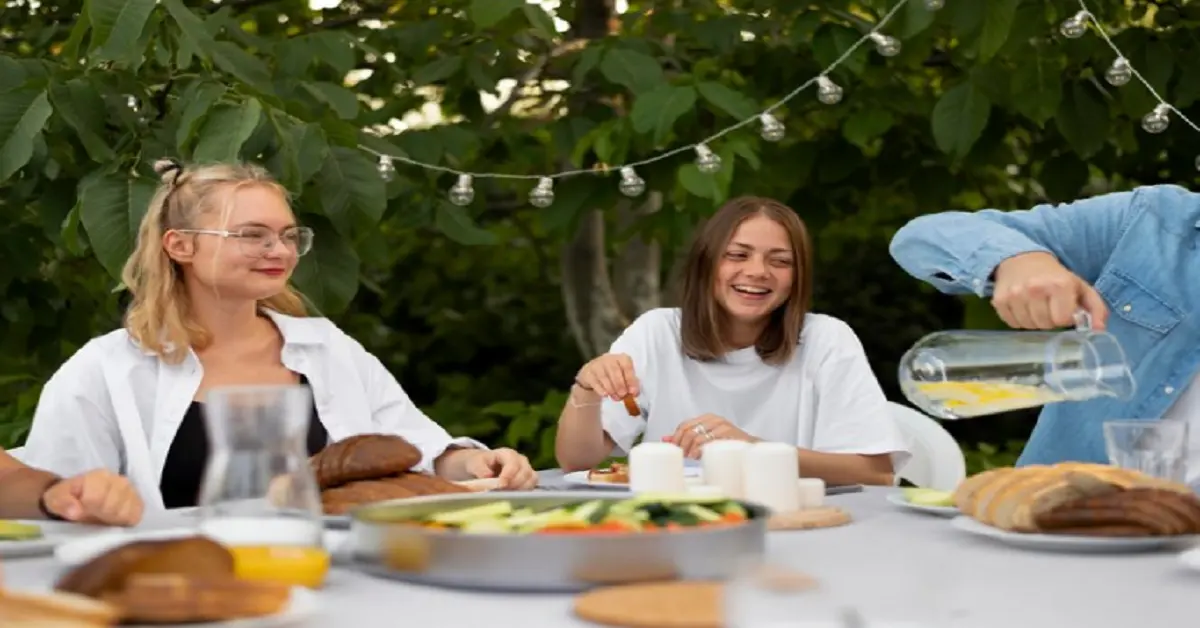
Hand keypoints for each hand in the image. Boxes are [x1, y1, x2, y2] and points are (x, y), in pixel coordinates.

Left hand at [42, 470, 142, 525]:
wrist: (81, 500)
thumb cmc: (69, 498)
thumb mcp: (56, 499)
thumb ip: (63, 503)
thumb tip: (75, 512)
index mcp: (99, 476)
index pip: (96, 499)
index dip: (86, 510)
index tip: (79, 512)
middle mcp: (120, 480)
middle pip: (112, 507)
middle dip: (99, 516)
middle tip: (91, 516)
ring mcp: (132, 492)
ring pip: (125, 514)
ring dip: (111, 520)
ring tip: (102, 517)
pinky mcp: (139, 503)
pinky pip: (135, 517)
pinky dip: (124, 522)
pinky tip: (114, 519)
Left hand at [460, 448, 537, 489]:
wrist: (485, 465)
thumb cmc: (480, 463)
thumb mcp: (475, 463)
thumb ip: (480, 469)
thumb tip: (488, 476)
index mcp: (507, 453)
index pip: (513, 463)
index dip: (508, 475)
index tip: (501, 485)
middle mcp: (520, 460)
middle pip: (525, 471)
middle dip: (515, 484)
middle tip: (504, 493)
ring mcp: (526, 469)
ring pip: (531, 479)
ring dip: (521, 489)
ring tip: (508, 496)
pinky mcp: (528, 480)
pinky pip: (532, 486)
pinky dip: (524, 493)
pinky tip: (514, 497)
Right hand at [575, 353, 638, 400]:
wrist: (593, 374)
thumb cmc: (613, 375)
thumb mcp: (623, 376)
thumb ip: (630, 383)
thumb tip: (635, 393)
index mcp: (621, 358)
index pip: (627, 366)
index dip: (631, 379)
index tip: (633, 392)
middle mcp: (609, 358)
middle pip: (615, 371)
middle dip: (620, 385)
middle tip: (623, 396)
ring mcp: (597, 364)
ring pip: (604, 377)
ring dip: (612, 390)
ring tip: (616, 398)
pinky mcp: (588, 373)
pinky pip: (595, 382)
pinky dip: (601, 390)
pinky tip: (606, 395)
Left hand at [665, 414, 756, 458]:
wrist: (751, 448)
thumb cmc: (727, 444)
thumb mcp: (706, 439)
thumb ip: (686, 438)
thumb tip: (665, 439)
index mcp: (706, 418)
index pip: (684, 425)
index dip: (676, 439)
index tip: (675, 450)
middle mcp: (714, 420)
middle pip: (689, 431)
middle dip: (682, 446)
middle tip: (684, 457)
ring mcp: (722, 426)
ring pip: (697, 437)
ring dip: (691, 450)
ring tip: (691, 459)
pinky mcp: (729, 434)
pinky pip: (710, 442)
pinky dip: (701, 451)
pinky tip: (699, 457)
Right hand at [992, 252, 1108, 329]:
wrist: (1022, 260)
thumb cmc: (1055, 276)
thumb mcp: (1080, 287)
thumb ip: (1096, 308)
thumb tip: (1099, 330)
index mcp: (1059, 284)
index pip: (1062, 320)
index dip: (1064, 317)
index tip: (1062, 308)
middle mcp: (1034, 288)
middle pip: (1044, 325)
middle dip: (1049, 320)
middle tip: (1049, 307)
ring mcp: (1014, 295)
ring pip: (1028, 326)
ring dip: (1034, 321)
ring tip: (1036, 307)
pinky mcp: (999, 300)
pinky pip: (1012, 324)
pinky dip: (1019, 320)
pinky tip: (1023, 307)